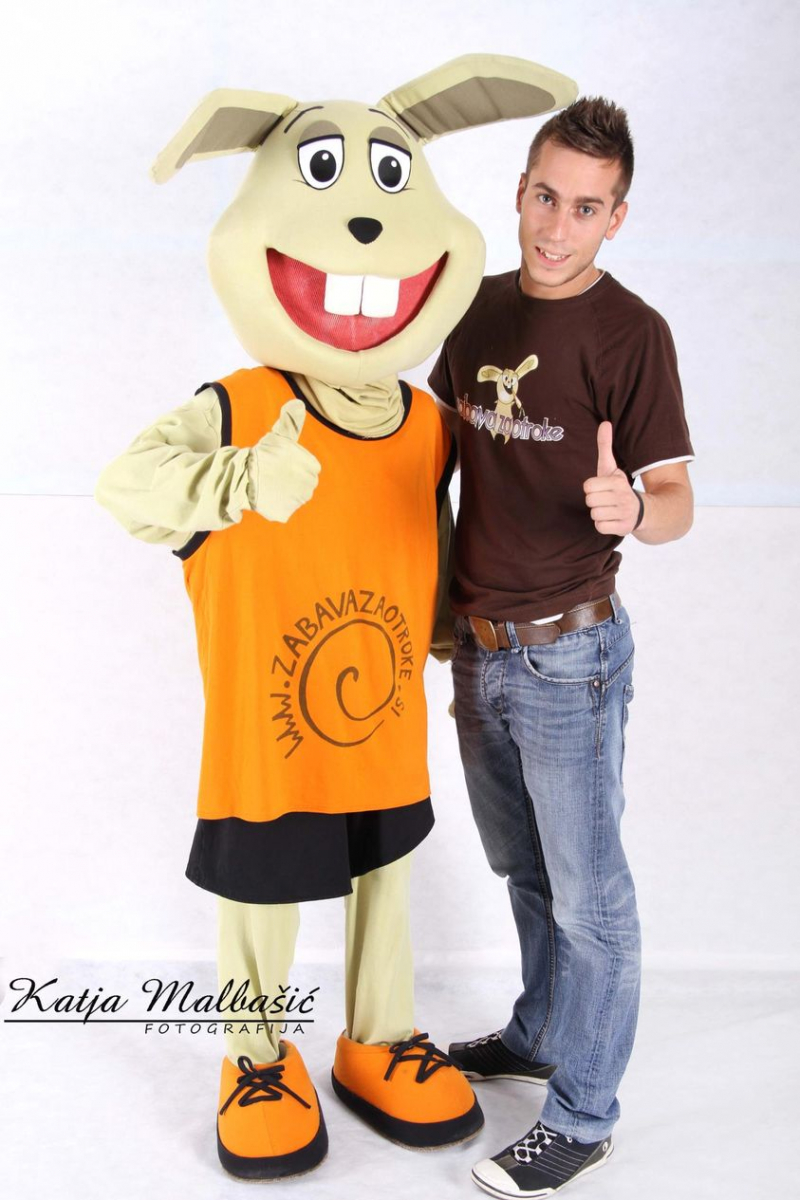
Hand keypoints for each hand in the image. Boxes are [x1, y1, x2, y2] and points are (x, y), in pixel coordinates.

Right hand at [249, 399, 320, 522]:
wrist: (241, 476)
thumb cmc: (262, 454)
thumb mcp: (278, 435)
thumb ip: (291, 421)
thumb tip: (298, 403)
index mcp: (312, 468)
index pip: (309, 469)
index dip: (293, 465)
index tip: (280, 463)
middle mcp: (309, 487)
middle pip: (302, 484)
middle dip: (289, 480)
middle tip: (272, 474)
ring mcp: (297, 502)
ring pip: (293, 498)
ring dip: (283, 493)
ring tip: (268, 485)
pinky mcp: (284, 514)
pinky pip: (283, 510)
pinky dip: (275, 506)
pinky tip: (266, 497)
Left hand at [582, 422, 641, 535]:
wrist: (645, 510)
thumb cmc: (620, 488)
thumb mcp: (612, 468)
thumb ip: (605, 446)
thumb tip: (604, 423)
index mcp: (618, 482)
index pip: (587, 486)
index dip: (592, 487)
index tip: (603, 487)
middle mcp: (623, 497)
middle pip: (589, 501)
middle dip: (595, 500)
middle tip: (605, 499)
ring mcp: (625, 514)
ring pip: (594, 514)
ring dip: (599, 513)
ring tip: (609, 509)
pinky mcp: (624, 528)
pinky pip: (600, 527)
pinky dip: (603, 525)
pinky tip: (612, 519)